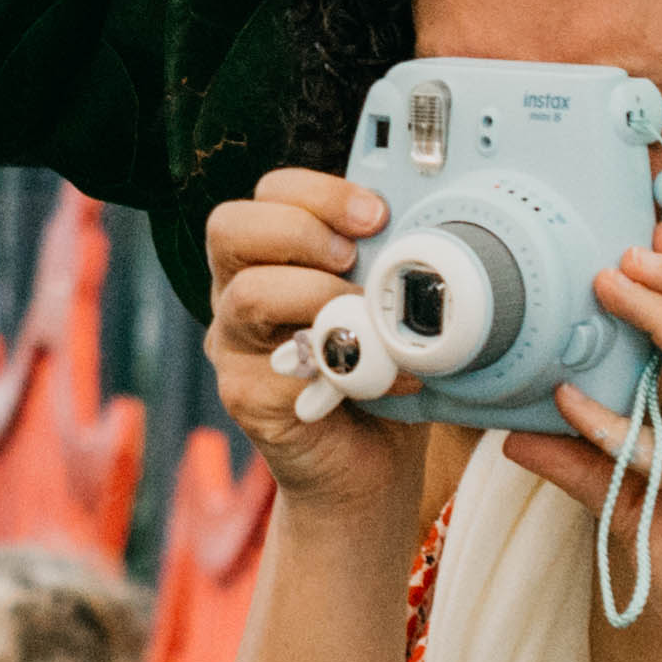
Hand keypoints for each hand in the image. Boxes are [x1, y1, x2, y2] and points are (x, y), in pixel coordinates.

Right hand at [204, 172, 417, 515]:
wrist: (367, 469)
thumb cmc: (378, 375)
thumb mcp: (387, 304)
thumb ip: (389, 265)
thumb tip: (432, 226)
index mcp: (271, 258)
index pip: (269, 195)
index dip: (319, 192)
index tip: (377, 213)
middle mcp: (237, 293)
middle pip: (230, 228)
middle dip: (301, 229)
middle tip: (353, 257)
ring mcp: (233, 346)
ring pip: (248, 294)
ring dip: (319, 296)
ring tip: (365, 316)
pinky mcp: (245, 396)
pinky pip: (282, 368)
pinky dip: (346, 366)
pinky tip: (389, 377)